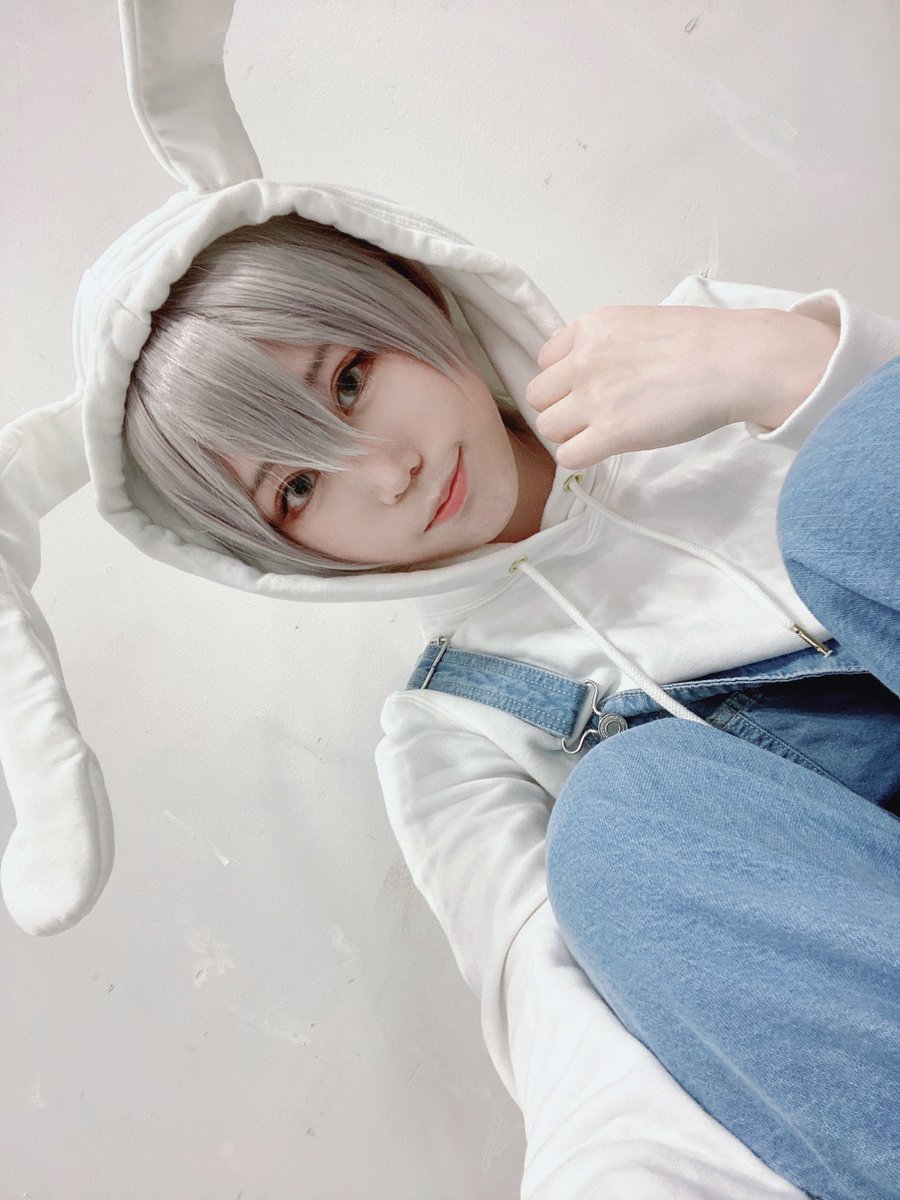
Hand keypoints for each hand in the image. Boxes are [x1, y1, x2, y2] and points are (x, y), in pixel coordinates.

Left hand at [525, 305, 836, 468]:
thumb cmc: (706, 342)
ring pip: (548, 427)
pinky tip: (606, 450)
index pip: (546, 360)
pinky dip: (582, 457)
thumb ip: (610, 344)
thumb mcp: (642, 323)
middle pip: (539, 396)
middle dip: (563, 407)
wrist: (738, 360)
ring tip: (605, 432)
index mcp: (592, 327)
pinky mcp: (610, 432)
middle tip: (598, 414)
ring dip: (571, 434)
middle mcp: (583, 359)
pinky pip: (567, 456)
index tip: (591, 388)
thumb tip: (602, 369)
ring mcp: (593, 396)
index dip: (565, 380)